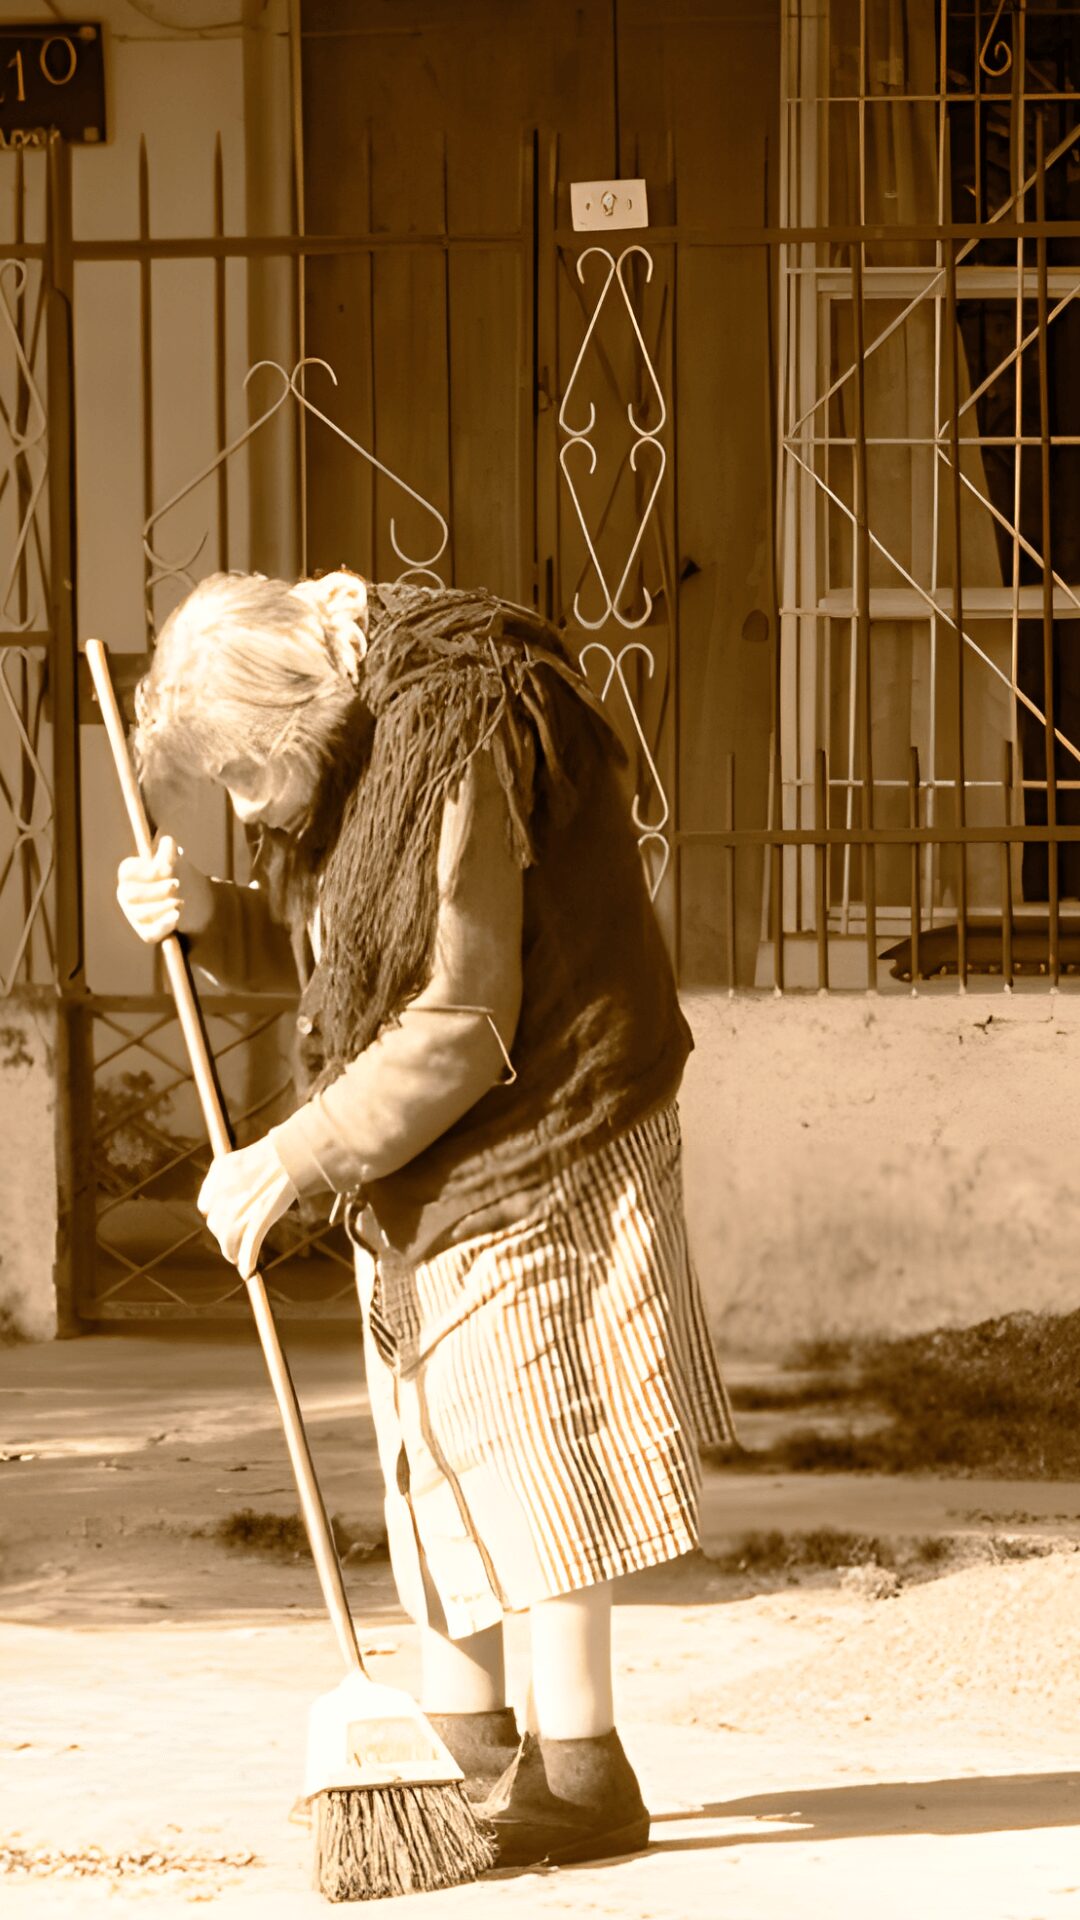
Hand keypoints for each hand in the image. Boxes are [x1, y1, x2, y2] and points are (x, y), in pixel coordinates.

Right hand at [116, 835, 212, 944]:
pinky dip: (162, 926)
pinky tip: (176, 917)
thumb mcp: (173, 860)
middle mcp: (126, 895)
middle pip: (131, 894)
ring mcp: (134, 915)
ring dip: (161, 906)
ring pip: (139, 914)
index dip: (146, 870)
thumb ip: (168, 848)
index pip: (126, 872)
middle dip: (155, 889)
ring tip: (180, 901)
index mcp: (128, 875)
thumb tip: (166, 842)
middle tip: (176, 885)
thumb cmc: (176, 876)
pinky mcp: (146, 932)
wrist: (191, 901)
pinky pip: (149, 933)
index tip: (165, 869)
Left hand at [197, 1138, 297, 1277]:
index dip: (217, 1216)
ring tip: (237, 1257)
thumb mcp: (237, 1163)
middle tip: (235, 1240)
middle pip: (216, 1225)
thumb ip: (223, 1180)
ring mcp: (240, 1208)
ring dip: (232, 1251)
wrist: (291, 1155)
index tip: (227, 1219)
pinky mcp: (258, 1219)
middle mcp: (223, 1193)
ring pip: (228, 1240)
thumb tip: (211, 1203)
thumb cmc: (272, 1156)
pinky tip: (247, 1271)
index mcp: (217, 1176)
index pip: (207, 1207)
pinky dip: (247, 1260)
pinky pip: (249, 1246)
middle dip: (224, 1234)